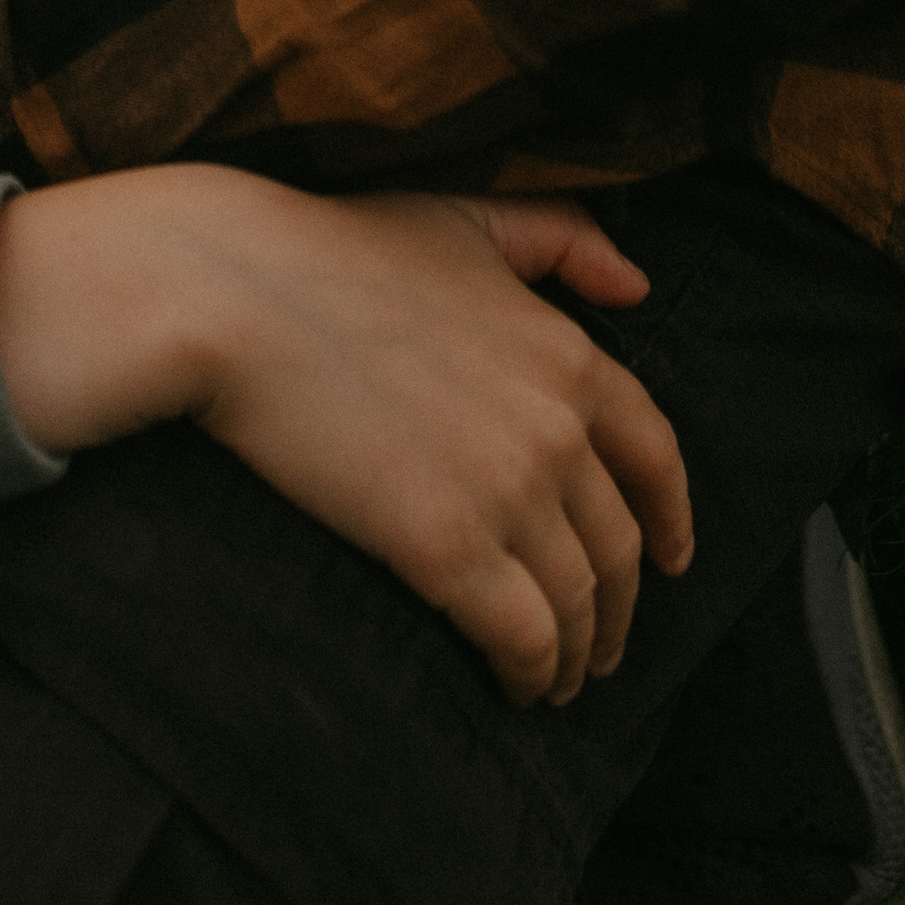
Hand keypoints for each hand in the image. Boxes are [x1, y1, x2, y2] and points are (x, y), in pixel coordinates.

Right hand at [0, 170, 691, 710]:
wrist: (234, 293)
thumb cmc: (335, 248)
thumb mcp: (464, 219)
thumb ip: (561, 239)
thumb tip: (637, 287)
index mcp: (567, 354)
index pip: (655, 457)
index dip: (670, 517)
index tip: (670, 559)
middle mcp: (556, 430)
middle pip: (619, 546)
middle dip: (620, 608)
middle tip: (601, 644)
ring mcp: (508, 495)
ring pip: (578, 604)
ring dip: (577, 654)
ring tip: (555, 678)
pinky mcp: (447, 550)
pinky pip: (523, 638)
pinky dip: (531, 673)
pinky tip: (516, 685)